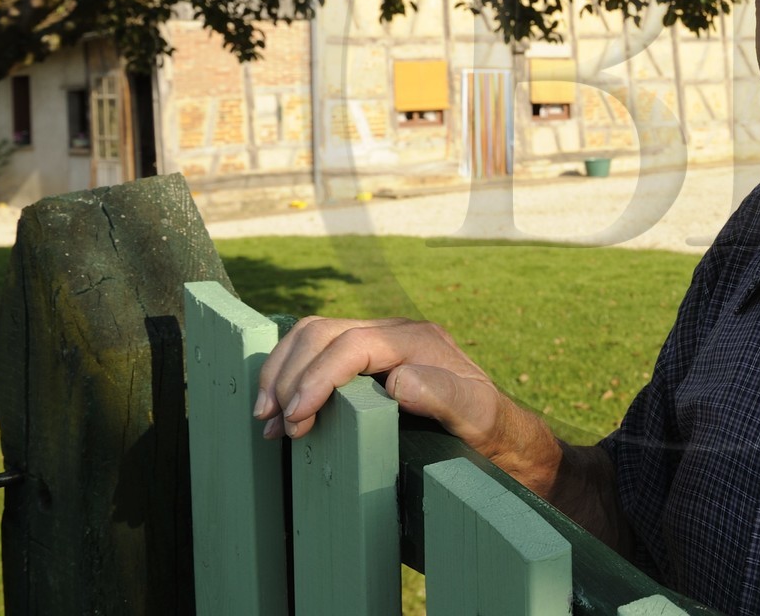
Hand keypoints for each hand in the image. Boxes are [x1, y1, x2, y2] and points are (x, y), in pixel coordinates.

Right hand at [253, 316, 503, 451]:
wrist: (492, 428)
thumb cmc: (484, 424)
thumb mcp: (474, 413)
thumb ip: (442, 394)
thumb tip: (397, 381)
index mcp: (416, 339)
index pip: (352, 343)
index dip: (318, 376)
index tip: (297, 415)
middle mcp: (393, 332)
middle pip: (323, 333)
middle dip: (291, 375)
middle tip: (275, 424)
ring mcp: (376, 340)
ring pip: (312, 336)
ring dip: (281, 372)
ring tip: (267, 417)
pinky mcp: (364, 356)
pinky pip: (316, 350)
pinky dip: (289, 373)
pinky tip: (279, 406)